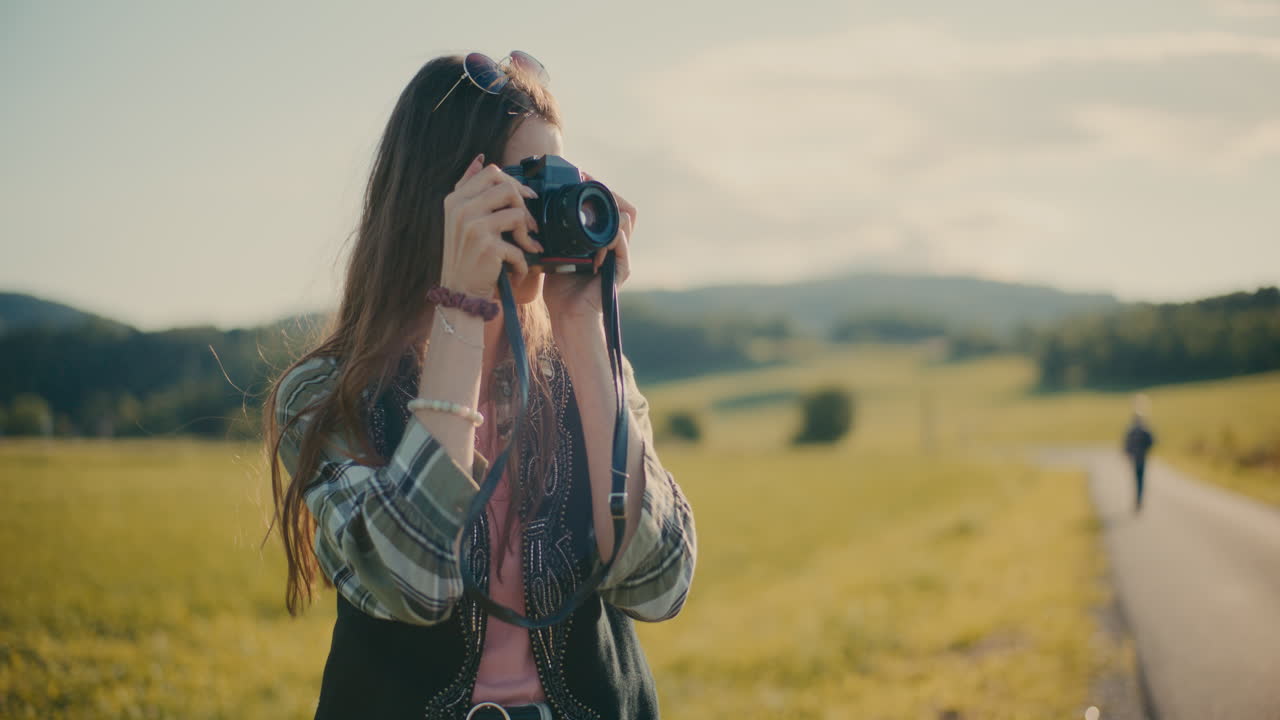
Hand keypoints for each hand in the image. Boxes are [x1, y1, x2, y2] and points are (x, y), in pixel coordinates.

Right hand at [439, 154, 544, 297]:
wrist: (459, 292)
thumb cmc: (465, 256)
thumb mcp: (459, 219)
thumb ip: (468, 188)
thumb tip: (480, 159)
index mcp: (455, 199)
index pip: (491, 172)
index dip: (514, 183)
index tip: (525, 198)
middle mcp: (461, 209)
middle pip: (507, 188)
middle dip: (524, 206)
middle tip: (529, 226)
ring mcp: (473, 227)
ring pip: (516, 213)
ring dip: (527, 233)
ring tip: (525, 247)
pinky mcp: (487, 247)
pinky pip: (519, 245)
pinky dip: (522, 261)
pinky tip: (516, 271)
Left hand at [543, 175, 635, 322]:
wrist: (568, 315)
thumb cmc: (560, 287)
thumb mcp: (554, 250)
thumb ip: (555, 231)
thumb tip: (538, 206)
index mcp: (601, 238)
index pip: (611, 205)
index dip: (600, 189)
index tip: (582, 176)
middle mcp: (615, 244)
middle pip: (624, 207)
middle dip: (607, 192)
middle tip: (587, 182)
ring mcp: (621, 255)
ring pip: (627, 219)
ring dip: (610, 208)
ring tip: (591, 202)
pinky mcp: (622, 269)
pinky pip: (622, 243)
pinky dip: (611, 234)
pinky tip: (594, 231)